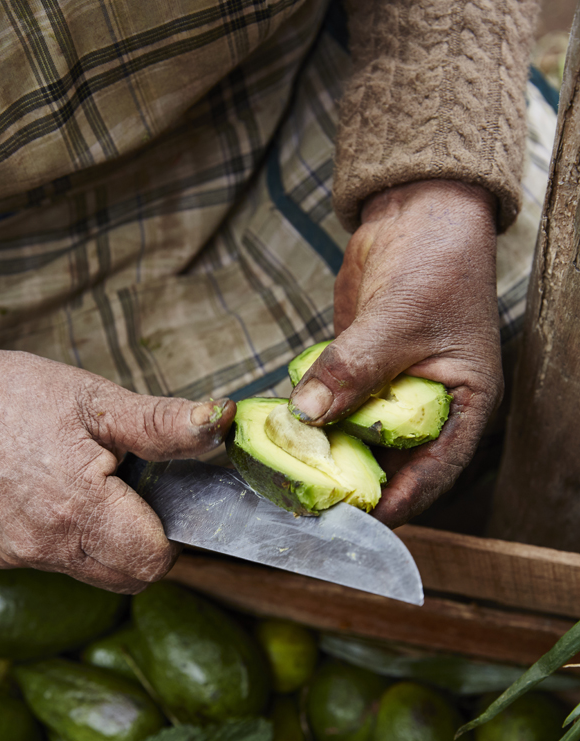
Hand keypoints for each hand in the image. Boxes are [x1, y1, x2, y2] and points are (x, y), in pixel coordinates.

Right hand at [0, 330, 234, 592]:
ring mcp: (25, 556)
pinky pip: (62, 565)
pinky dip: (77, 542)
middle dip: (150, 544)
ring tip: (97, 490)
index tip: (165, 498)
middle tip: (137, 493)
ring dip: (114, 544)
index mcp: (80, 510)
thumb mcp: (97, 401)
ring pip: (98, 575)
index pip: (156, 561)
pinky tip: (63, 499)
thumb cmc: (15, 397)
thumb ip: (162, 424)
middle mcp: (51, 547)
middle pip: (132, 578)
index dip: (173, 533)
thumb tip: (220, 423)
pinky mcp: (5, 555)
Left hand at [289, 179, 501, 526]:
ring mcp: (393, 393)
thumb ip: (353, 370)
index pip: (434, 472)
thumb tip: (307, 414)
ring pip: (359, 439)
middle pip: (392, 464)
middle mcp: (431, 408)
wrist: (418, 213)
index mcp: (465, 406)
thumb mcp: (398, 320)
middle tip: (310, 502)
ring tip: (289, 474)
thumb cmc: (436, 262)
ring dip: (327, 453)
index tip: (355, 518)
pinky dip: (313, 420)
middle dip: (353, 482)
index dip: (397, 501)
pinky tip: (284, 433)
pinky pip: (336, 408)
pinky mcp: (361, 375)